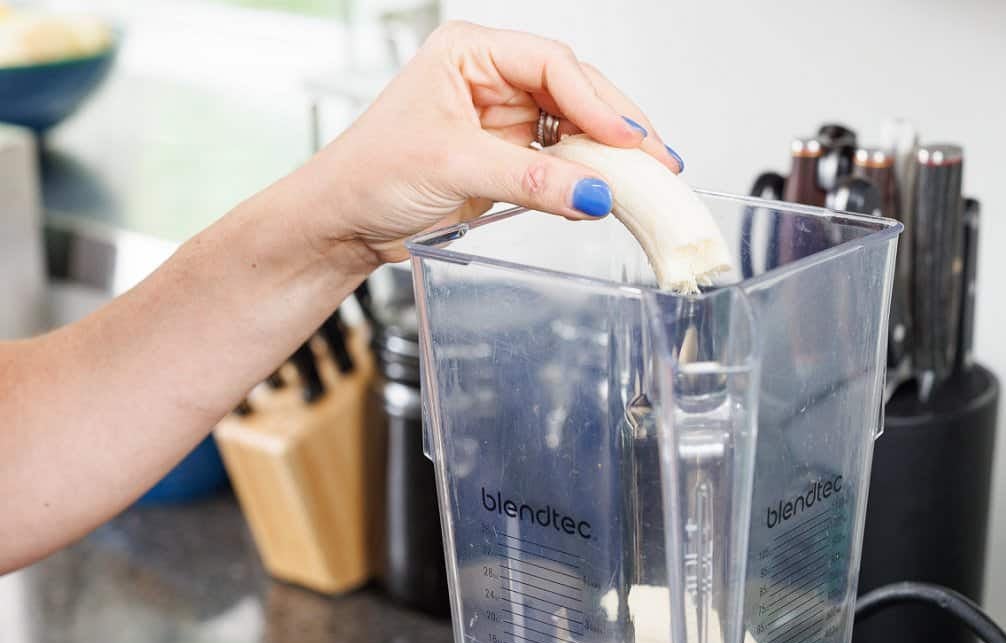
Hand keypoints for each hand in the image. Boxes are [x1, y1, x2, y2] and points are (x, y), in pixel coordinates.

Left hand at [302, 20, 683, 266]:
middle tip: (657, 160)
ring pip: (576, 127)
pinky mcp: (510, 158)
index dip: (596, 100)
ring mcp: (504, 119)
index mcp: (470, 53)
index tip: (627, 139)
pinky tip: (605, 195)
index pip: (552, 63)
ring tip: (645, 182)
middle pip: (575, 91)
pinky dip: (587, 180)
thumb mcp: (454, 167)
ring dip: (608, 157)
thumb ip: (531, 180)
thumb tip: (594, 191)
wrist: (344, 223)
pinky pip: (563, 162)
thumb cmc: (369, 174)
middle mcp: (492, 78)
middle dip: (617, 127)